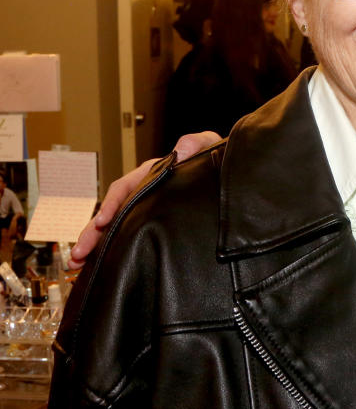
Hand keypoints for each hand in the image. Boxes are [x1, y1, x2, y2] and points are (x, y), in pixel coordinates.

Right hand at [68, 131, 220, 269]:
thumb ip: (196, 144)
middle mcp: (145, 192)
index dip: (112, 204)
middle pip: (113, 212)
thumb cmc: (213, 156)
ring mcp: (148, 209)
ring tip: (77, 264)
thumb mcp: (208, 145)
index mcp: (153, 174)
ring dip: (96, 244)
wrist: (224, 174)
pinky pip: (129, 235)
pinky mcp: (154, 223)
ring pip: (116, 227)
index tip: (102, 221)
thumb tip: (180, 151)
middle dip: (92, 232)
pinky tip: (100, 265)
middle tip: (77, 253)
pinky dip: (112, 249)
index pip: (125, 188)